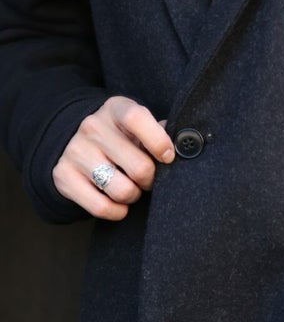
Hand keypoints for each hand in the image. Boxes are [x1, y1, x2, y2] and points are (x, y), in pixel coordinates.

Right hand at [52, 96, 173, 219]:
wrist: (72, 140)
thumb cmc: (119, 135)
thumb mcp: (136, 125)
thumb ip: (158, 132)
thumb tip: (182, 143)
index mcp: (115, 109)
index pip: (138, 119)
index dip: (159, 142)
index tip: (168, 157)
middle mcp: (92, 127)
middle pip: (139, 167)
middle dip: (151, 180)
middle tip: (149, 179)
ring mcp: (75, 152)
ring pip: (122, 190)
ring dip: (134, 196)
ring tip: (133, 189)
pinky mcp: (63, 176)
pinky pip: (100, 207)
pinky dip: (117, 212)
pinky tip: (120, 205)